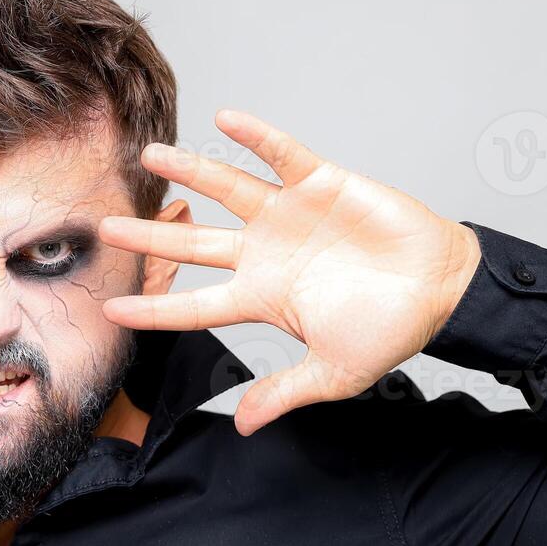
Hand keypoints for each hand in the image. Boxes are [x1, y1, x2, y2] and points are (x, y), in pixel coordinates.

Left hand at [99, 110, 480, 435]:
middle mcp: (264, 252)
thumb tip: (243, 425)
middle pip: (192, 243)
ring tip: (150, 153)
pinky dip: (255, 137)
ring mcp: (288, 215)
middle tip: (105, 227)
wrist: (441, 289)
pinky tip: (224, 119)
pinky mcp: (320, 183)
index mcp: (261, 297)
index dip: (153, 309)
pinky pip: (281, 154)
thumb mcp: (333, 373)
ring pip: (226, 188)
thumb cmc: (391, 330)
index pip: (193, 306)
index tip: (110, 310)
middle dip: (149, 235)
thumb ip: (285, 392)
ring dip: (189, 170)